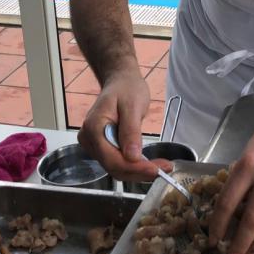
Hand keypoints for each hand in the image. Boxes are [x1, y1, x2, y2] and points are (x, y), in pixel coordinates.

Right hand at [77, 67, 169, 181]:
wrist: (120, 81)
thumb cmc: (126, 88)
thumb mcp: (132, 106)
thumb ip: (131, 132)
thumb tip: (133, 157)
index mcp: (94, 129)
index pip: (113, 159)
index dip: (135, 169)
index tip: (157, 170)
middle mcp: (89, 140)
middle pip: (114, 167)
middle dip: (140, 172)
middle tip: (165, 168)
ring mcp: (94, 145)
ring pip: (116, 168)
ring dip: (138, 171)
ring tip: (161, 166)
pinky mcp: (102, 147)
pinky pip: (117, 162)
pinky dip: (134, 165)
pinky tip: (149, 163)